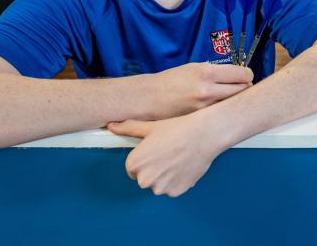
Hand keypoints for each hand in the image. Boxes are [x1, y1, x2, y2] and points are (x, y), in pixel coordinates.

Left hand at [108, 110, 226, 196]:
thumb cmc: (178, 129)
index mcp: (135, 164)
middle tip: (168, 154)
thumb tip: (112, 126)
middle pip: (145, 179)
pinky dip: (177, 181)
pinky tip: (184, 166)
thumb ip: (129, 128)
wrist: (204, 134)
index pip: (133, 169)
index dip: (145, 160)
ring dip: (165, 177)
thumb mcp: (151, 127)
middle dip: (154, 170)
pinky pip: (172, 189)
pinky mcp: (175, 192)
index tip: (156, 152)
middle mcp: (144, 179)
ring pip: (159, 185)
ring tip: (177, 159)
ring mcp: (161, 187)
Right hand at [145, 63, 252, 120]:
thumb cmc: (170, 81)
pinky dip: (223, 112)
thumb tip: (235, 75)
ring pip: (233, 104)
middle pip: (243, 90)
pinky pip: (220, 115)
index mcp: (206, 73)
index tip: (246, 75)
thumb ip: (215, 72)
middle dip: (245, 87)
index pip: (242, 74)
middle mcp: (208, 90)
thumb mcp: (194, 68)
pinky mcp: (201, 120)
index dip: (247, 74)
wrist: (149, 98)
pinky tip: (219, 110)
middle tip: (243, 87)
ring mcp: (205, 108)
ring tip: (230, 98)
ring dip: (235, 101)